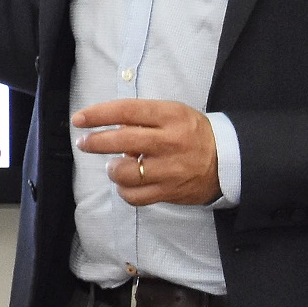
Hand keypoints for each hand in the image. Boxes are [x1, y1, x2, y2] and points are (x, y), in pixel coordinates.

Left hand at [72, 99, 220, 205]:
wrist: (228, 161)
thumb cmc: (193, 133)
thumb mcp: (173, 114)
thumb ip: (142, 118)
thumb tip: (108, 126)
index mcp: (170, 116)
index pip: (127, 111)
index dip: (99, 114)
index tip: (79, 119)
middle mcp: (170, 141)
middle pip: (122, 140)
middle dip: (95, 142)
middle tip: (84, 143)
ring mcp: (170, 169)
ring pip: (125, 172)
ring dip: (112, 169)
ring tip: (115, 165)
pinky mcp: (170, 192)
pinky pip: (135, 196)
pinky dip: (124, 190)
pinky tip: (127, 183)